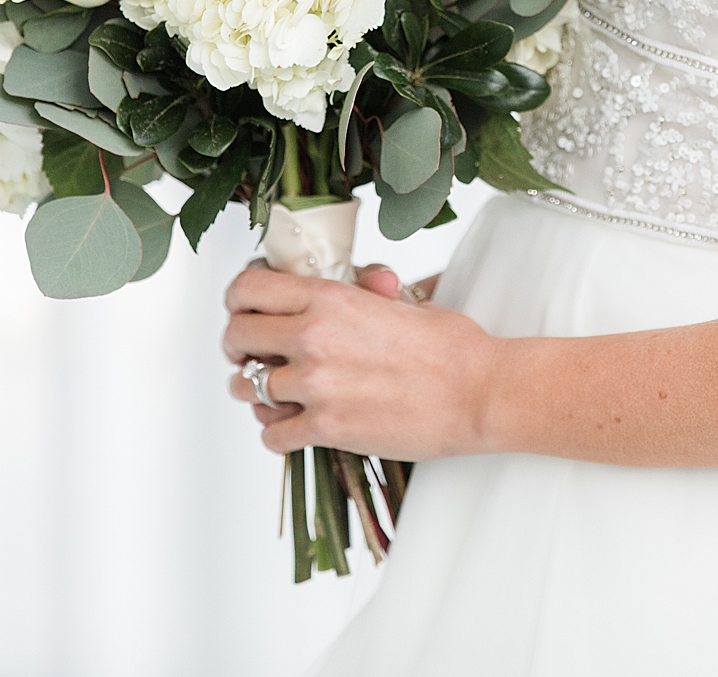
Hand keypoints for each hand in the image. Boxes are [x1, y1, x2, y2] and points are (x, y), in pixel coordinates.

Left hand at [223, 262, 495, 458]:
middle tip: (251, 355)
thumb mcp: (406, 302)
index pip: (248, 288)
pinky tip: (294, 429)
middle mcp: (314, 337)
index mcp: (330, 298)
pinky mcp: (327, 428)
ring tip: (276, 396)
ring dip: (256, 393)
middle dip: (238, 346)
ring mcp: (316, 384)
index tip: (246, 310)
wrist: (481, 393)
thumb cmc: (454, 349)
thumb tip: (362, 283)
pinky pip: (272, 436)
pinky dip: (277, 435)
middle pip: (236, 335)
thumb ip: (367, 292)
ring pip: (248, 388)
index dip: (239, 299)